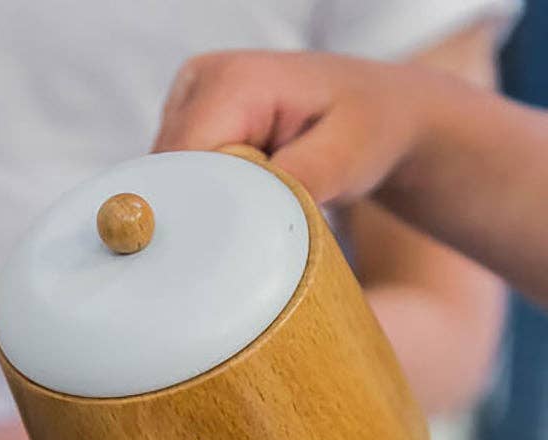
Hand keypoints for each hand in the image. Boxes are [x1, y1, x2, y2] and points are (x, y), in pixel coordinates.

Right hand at [154, 50, 444, 204]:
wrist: (382, 111)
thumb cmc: (369, 130)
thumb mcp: (343, 158)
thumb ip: (292, 182)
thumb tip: (242, 217)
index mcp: (234, 81)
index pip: (184, 162)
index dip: (196, 209)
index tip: (224, 248)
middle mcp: (201, 80)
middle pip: (169, 170)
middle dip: (199, 209)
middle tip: (248, 233)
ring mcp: (189, 99)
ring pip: (170, 177)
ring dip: (202, 204)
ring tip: (253, 208)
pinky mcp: (188, 122)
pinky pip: (178, 175)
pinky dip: (203, 197)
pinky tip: (239, 199)